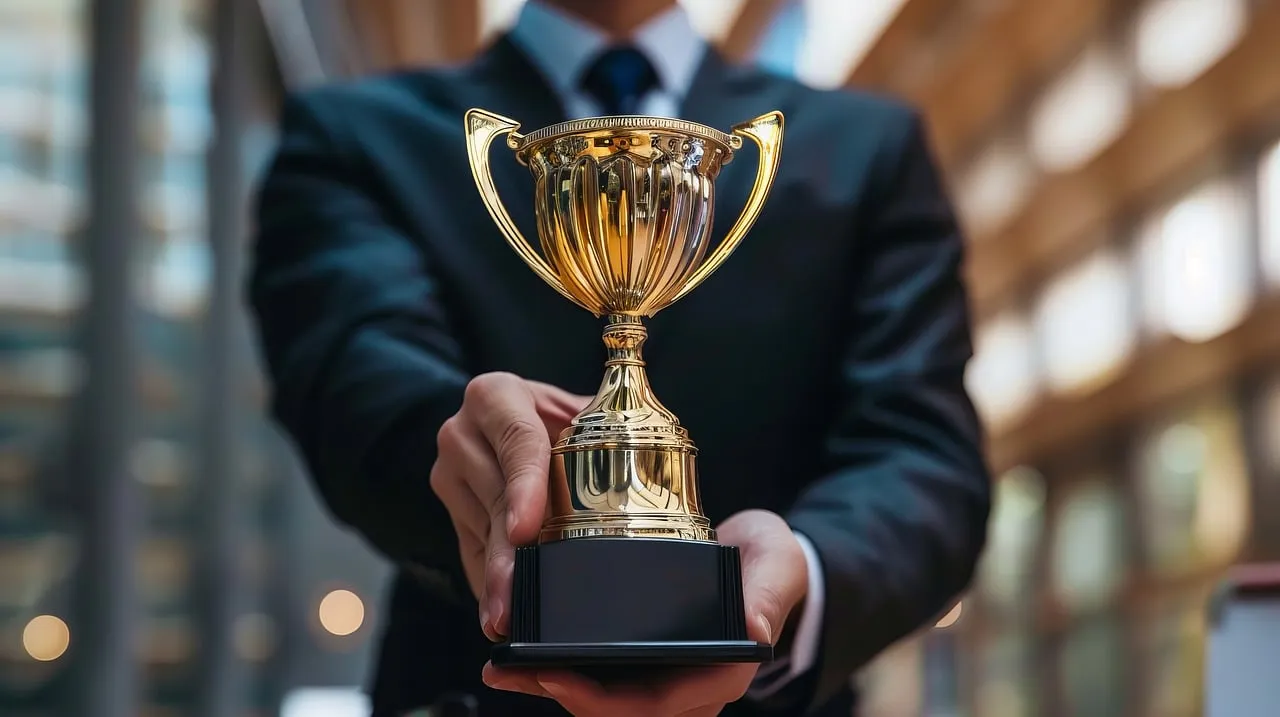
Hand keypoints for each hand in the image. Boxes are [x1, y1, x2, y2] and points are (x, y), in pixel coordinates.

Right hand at [430, 372, 589, 638]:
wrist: (512, 422)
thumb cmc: (559, 419)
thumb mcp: (581, 412)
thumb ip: (610, 428)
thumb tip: (657, 468)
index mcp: (496, 396)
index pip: (516, 440)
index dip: (524, 488)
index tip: (526, 530)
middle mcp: (463, 432)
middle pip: (495, 498)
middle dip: (508, 552)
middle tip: (514, 597)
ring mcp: (449, 474)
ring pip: (481, 532)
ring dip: (498, 576)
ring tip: (508, 615)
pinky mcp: (450, 510)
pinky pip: (470, 552)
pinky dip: (489, 582)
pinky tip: (499, 611)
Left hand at [482, 510, 808, 716]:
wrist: (762, 557)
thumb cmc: (772, 564)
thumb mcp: (777, 566)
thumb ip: (768, 594)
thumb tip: (756, 632)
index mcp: (718, 675)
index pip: (656, 704)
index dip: (602, 699)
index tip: (555, 674)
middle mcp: (687, 688)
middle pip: (615, 709)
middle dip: (558, 693)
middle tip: (508, 670)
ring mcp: (663, 678)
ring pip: (600, 699)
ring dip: (549, 685)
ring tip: (501, 665)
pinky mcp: (643, 662)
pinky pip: (598, 678)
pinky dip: (559, 669)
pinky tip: (521, 655)